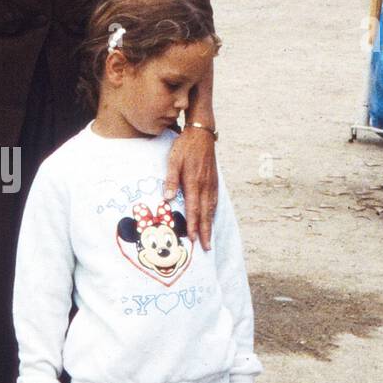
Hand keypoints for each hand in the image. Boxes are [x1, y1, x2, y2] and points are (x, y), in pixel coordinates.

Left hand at [164, 126, 217, 251]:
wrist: (201, 134)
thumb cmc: (185, 147)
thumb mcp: (173, 160)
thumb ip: (171, 180)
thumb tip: (168, 198)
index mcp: (194, 182)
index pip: (193, 209)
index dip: (193, 225)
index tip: (193, 239)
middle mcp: (205, 186)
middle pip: (205, 214)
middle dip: (205, 232)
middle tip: (206, 248)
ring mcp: (212, 184)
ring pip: (212, 209)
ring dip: (211, 225)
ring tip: (210, 238)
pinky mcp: (215, 181)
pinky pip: (215, 201)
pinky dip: (213, 213)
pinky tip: (212, 218)